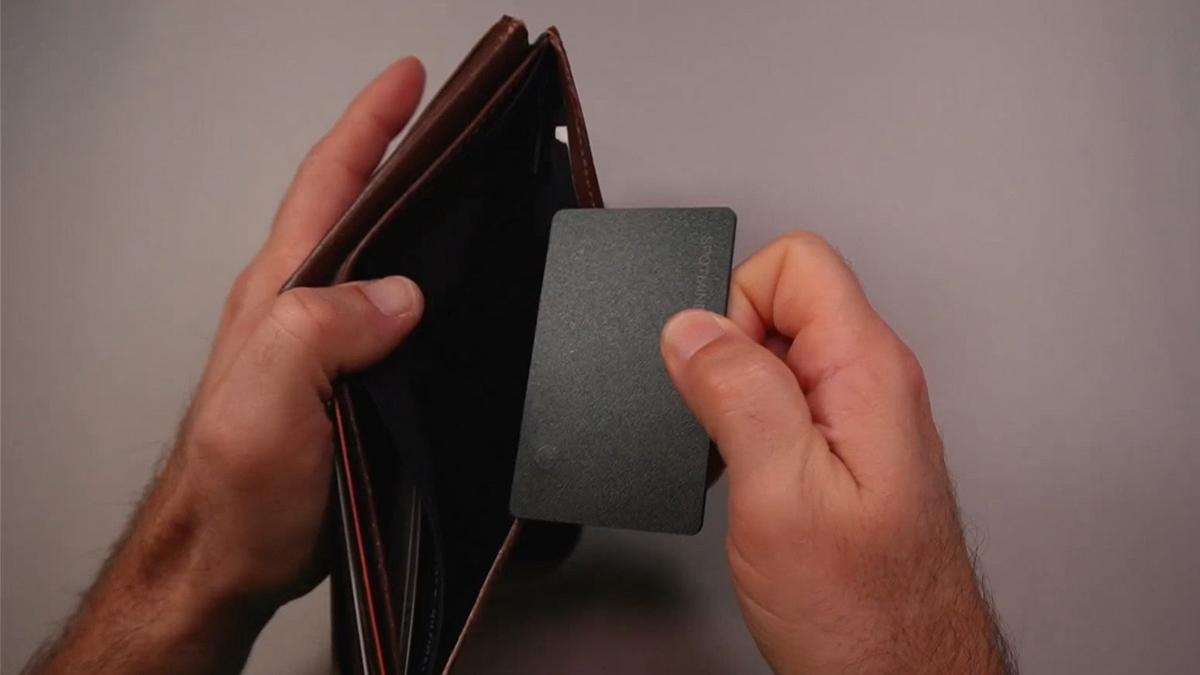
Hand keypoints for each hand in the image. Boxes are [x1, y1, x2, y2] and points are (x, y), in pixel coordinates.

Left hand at [27, 58, 425, 674]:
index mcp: (285, 291)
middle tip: (450, 119)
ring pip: (379, 258)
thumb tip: (399, 293)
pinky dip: (425, 285)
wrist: (233, 556)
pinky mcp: (352, 381)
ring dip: (416, 215)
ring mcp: (327, 343)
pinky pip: (393, 314)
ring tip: (459, 185)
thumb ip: (320, 330)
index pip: (331, 184)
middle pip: (357, 206)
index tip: (411, 80)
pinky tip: (450, 291)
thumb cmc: (238, 489)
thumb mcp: (267, 399)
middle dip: (401, 151)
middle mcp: (305, 306)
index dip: (371, 125)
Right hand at [661, 232, 1012, 673]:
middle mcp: (874, 384)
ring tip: (742, 463)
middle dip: (731, 354)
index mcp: (867, 371)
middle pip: (784, 302)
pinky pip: (785, 402)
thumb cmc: (861, 609)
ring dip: (738, 397)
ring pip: (779, 355)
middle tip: (729, 431)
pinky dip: (750, 428)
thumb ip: (736, 392)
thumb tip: (690, 328)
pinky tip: (751, 479)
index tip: (717, 373)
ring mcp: (863, 418)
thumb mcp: (777, 492)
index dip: (736, 303)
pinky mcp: (846, 451)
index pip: (796, 263)